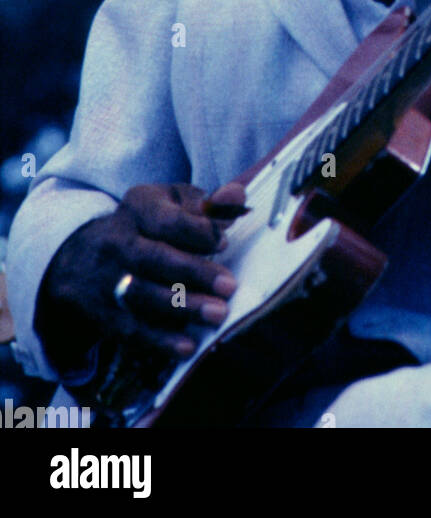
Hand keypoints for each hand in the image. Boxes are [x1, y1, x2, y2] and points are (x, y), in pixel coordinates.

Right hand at [36, 180, 244, 371]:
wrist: (82, 258)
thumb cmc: (147, 226)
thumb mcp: (172, 204)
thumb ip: (207, 204)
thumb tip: (237, 195)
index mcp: (138, 207)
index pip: (167, 220)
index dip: (197, 231)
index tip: (224, 243)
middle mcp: (117, 241)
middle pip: (154, 258)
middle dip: (194, 273)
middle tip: (229, 286)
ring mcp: (107, 280)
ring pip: (143, 295)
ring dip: (182, 307)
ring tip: (217, 314)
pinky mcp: (103, 313)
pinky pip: (130, 329)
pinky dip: (160, 340)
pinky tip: (187, 347)